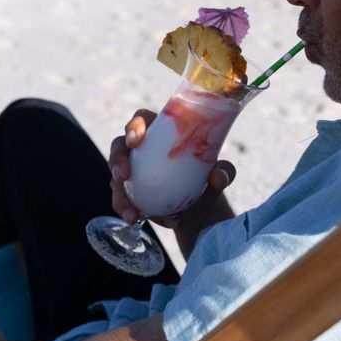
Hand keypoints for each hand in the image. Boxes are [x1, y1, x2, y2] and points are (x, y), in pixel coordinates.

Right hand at [108, 108, 235, 227]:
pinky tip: (139, 220)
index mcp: (159, 131)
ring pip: (115, 177)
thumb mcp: (218, 172)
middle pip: (119, 146)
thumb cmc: (206, 176)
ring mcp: (132, 170)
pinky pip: (122, 199)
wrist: (200, 204)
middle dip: (116, 159)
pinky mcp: (129, 192)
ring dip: (119, 195)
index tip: (135, 140)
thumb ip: (224, 170)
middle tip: (122, 176)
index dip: (134, 126)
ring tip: (131, 215)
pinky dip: (130, 211)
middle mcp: (140, 149)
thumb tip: (218, 176)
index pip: (140, 119)